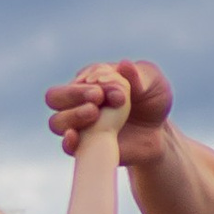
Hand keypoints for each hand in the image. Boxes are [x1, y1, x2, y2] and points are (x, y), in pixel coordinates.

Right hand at [47, 59, 170, 161]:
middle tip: (99, 99)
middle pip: (54, 97)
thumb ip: (138, 75)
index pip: (76, 81)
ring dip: (72, 116)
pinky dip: (68, 142)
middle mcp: (78, 103)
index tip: (116, 93)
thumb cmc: (153, 100)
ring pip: (57, 122)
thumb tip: (124, 65)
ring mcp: (80, 127)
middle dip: (73, 95)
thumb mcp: (154, 83)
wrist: (159, 133)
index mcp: (89, 82)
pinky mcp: (86, 148)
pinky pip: (67, 147)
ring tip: (95, 114)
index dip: (90, 85)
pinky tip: (75, 137)